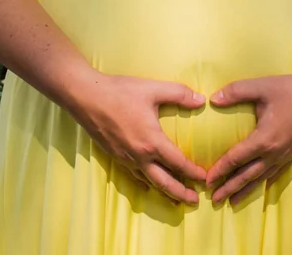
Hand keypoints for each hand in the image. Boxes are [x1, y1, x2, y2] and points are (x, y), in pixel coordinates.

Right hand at [66, 72, 206, 204]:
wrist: (85, 96)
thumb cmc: (119, 92)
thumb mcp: (153, 89)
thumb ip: (179, 94)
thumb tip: (201, 100)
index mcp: (152, 142)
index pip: (178, 163)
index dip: (194, 173)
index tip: (205, 179)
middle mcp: (139, 156)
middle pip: (164, 182)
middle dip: (181, 193)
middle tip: (194, 201)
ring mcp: (125, 158)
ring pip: (148, 181)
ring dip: (164, 190)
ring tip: (175, 198)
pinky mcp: (114, 155)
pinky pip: (133, 175)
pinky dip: (145, 182)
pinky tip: (147, 184)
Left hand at [205, 71, 291, 205]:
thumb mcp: (261, 86)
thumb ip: (235, 92)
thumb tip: (212, 99)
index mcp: (264, 139)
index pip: (236, 159)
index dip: (220, 170)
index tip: (207, 180)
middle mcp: (274, 153)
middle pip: (247, 175)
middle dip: (229, 188)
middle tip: (214, 200)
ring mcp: (285, 155)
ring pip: (261, 178)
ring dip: (245, 190)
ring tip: (232, 202)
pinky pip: (275, 173)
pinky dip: (263, 182)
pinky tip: (258, 186)